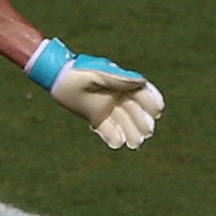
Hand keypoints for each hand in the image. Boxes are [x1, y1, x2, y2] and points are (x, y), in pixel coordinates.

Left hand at [25, 38, 164, 149]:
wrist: (58, 78)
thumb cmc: (80, 72)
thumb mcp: (100, 74)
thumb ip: (119, 79)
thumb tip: (142, 81)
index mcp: (122, 83)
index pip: (141, 94)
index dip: (151, 102)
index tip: (157, 111)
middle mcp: (117, 97)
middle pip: (134, 112)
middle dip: (141, 122)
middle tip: (147, 133)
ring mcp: (107, 108)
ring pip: (122, 122)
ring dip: (130, 132)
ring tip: (136, 144)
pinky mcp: (96, 118)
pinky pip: (107, 129)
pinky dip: (112, 136)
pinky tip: (117, 143)